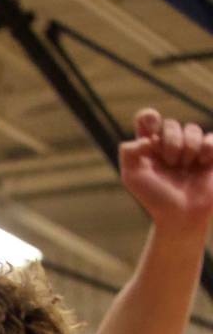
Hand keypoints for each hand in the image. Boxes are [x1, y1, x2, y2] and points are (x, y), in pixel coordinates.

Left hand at [120, 108, 212, 231]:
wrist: (182, 215)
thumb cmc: (156, 198)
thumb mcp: (132, 176)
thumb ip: (128, 152)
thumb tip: (147, 138)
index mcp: (149, 147)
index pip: (147, 119)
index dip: (149, 117)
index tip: (152, 127)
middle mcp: (169, 144)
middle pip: (170, 124)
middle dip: (170, 142)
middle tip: (171, 164)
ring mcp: (191, 148)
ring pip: (191, 128)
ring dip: (187, 149)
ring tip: (186, 168)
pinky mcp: (211, 154)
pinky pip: (210, 138)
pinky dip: (207, 149)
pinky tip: (203, 163)